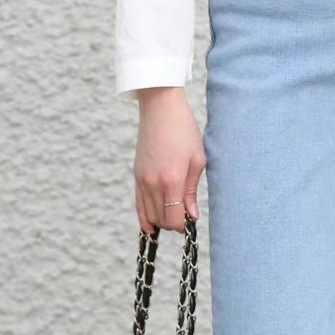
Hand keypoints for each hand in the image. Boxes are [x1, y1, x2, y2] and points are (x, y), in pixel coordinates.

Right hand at [133, 88, 205, 233]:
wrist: (161, 109)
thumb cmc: (184, 131)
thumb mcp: (197, 160)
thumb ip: (192, 191)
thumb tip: (191, 215)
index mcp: (172, 181)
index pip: (174, 219)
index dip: (183, 225)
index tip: (191, 219)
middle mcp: (154, 184)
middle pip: (161, 220)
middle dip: (173, 223)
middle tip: (184, 214)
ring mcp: (142, 180)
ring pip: (148, 215)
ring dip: (161, 219)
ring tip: (172, 214)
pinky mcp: (136, 175)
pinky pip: (138, 204)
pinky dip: (145, 216)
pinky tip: (152, 223)